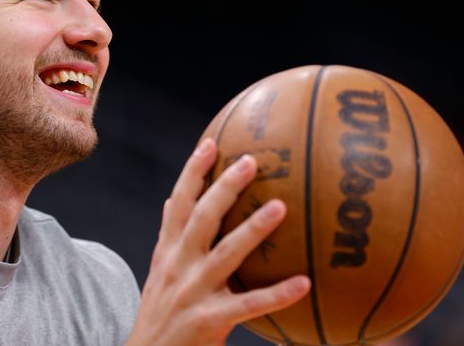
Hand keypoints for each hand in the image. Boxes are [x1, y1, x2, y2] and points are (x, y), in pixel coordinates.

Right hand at [126, 138, 310, 345]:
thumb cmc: (160, 312)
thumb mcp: (159, 271)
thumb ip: (168, 237)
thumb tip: (170, 201)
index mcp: (168, 252)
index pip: (179, 203)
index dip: (193, 172)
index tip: (211, 143)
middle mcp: (178, 266)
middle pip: (201, 218)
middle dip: (224, 187)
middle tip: (251, 161)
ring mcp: (193, 293)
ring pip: (226, 254)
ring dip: (252, 229)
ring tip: (280, 206)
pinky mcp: (210, 321)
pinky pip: (249, 305)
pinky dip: (277, 294)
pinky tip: (304, 283)